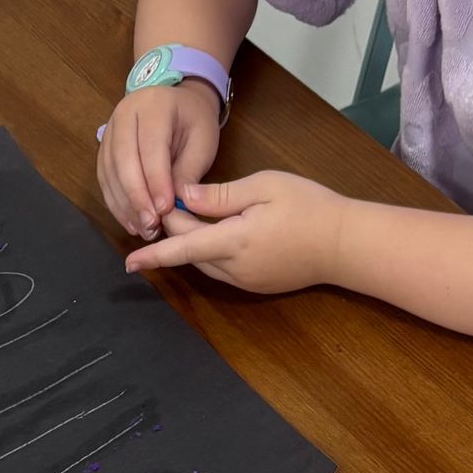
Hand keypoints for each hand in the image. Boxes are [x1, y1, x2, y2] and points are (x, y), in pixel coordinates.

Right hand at [98, 84, 221, 239]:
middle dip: (136, 197)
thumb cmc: (194, 123)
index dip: (156, 180)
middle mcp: (125, 113)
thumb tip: (173, 205)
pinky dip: (117, 205)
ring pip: (110, 172)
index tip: (165, 210)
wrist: (179, 107)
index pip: (151, 146)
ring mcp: (110, 131)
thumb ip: (188, 171)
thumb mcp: (203, 142)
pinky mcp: (103, 150)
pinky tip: (131, 223)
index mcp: (154, 104)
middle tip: (150, 225)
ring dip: (125, 206)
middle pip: (123, 159)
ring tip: (143, 229)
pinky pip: (105, 181)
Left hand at [124, 171, 345, 294]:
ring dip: (194, 242)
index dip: (153, 253)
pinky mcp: (255, 285)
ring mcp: (245, 281)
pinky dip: (211, 251)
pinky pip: (222, 269)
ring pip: (205, 262)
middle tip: (175, 200)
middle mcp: (234, 268)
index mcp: (234, 241)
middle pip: (191, 252)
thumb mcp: (264, 187)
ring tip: (191, 216)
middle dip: (177, 230)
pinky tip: (216, 233)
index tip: (128, 261)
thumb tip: (185, 197)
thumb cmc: (309, 207)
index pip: (182, 248)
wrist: (343, 244)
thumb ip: (221, 195)